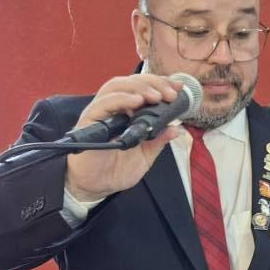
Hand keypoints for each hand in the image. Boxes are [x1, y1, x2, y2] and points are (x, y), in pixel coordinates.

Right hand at [65, 74, 183, 200]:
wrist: (95, 187)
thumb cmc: (116, 170)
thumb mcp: (145, 155)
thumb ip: (158, 140)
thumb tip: (176, 128)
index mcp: (128, 112)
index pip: (143, 88)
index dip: (161, 84)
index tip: (178, 89)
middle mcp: (114, 108)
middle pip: (132, 82)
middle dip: (154, 83)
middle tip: (171, 94)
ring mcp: (101, 112)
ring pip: (117, 86)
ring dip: (139, 87)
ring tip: (156, 96)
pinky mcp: (90, 120)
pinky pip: (104, 103)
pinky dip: (121, 99)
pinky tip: (136, 102)